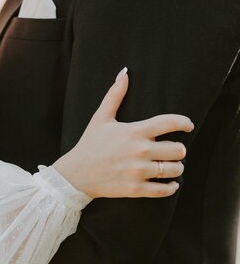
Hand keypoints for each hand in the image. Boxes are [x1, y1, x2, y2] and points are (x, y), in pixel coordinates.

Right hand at [54, 68, 193, 197]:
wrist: (75, 175)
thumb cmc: (89, 145)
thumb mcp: (100, 118)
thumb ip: (115, 96)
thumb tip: (124, 73)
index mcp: (135, 131)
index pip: (170, 123)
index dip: (184, 123)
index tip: (188, 126)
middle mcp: (140, 151)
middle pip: (177, 149)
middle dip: (180, 150)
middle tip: (176, 151)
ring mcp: (138, 171)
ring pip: (173, 169)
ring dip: (177, 168)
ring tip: (174, 167)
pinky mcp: (135, 189)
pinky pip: (163, 190)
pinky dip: (171, 187)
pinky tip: (171, 184)